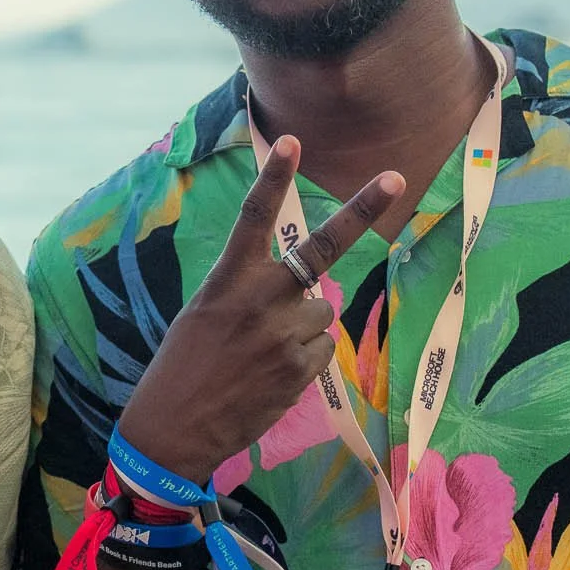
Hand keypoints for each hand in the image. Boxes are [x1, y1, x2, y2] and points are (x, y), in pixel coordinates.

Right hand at [118, 136, 402, 482]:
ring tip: (264, 349)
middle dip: (360, 211)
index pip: (253, 217)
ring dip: (303, 324)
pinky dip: (305, 357)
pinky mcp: (300, 370)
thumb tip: (303, 289)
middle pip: (322, 249)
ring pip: (322, 311)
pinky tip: (273, 372)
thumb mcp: (204, 313)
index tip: (290, 141)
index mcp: (227, 280)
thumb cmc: (182, 365)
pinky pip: (322, 348)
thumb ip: (249, 292)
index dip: (273, 178)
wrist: (174, 428)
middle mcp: (260, 300)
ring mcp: (284, 335)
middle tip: (395, 180)